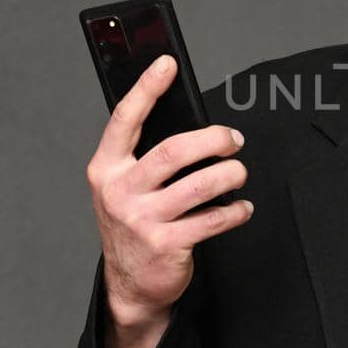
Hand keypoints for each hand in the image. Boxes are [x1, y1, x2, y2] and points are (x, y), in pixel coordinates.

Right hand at [86, 55, 253, 329]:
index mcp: (105, 169)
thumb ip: (144, 156)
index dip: (147, 89)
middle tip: (234, 140)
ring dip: (230, 174)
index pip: (125, 120)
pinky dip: (235, 211)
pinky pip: (212, 219)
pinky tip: (242, 207)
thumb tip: (191, 123)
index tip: (167, 63)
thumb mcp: (125, 186)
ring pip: (200, 184)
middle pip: (174, 151)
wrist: (129, 284)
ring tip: (239, 173)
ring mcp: (141, 220)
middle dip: (214, 140)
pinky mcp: (166, 244)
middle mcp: (119, 192)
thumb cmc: (134, 223)